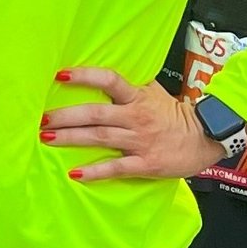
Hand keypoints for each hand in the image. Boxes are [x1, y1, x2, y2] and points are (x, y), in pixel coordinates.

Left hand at [39, 68, 214, 181]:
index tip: (60, 75)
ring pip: (100, 138)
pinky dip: (95, 171)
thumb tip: (102, 74)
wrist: (205, 138)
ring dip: (71, 138)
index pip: (109, 80)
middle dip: (65, 116)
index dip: (85, 76)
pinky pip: (116, 168)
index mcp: (138, 97)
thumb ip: (130, 85)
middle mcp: (136, 117)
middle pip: (96, 113)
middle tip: (41, 118)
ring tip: (47, 138)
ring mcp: (140, 141)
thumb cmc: (175, 115)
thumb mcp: (154, 92)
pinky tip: (75, 173)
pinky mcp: (145, 164)